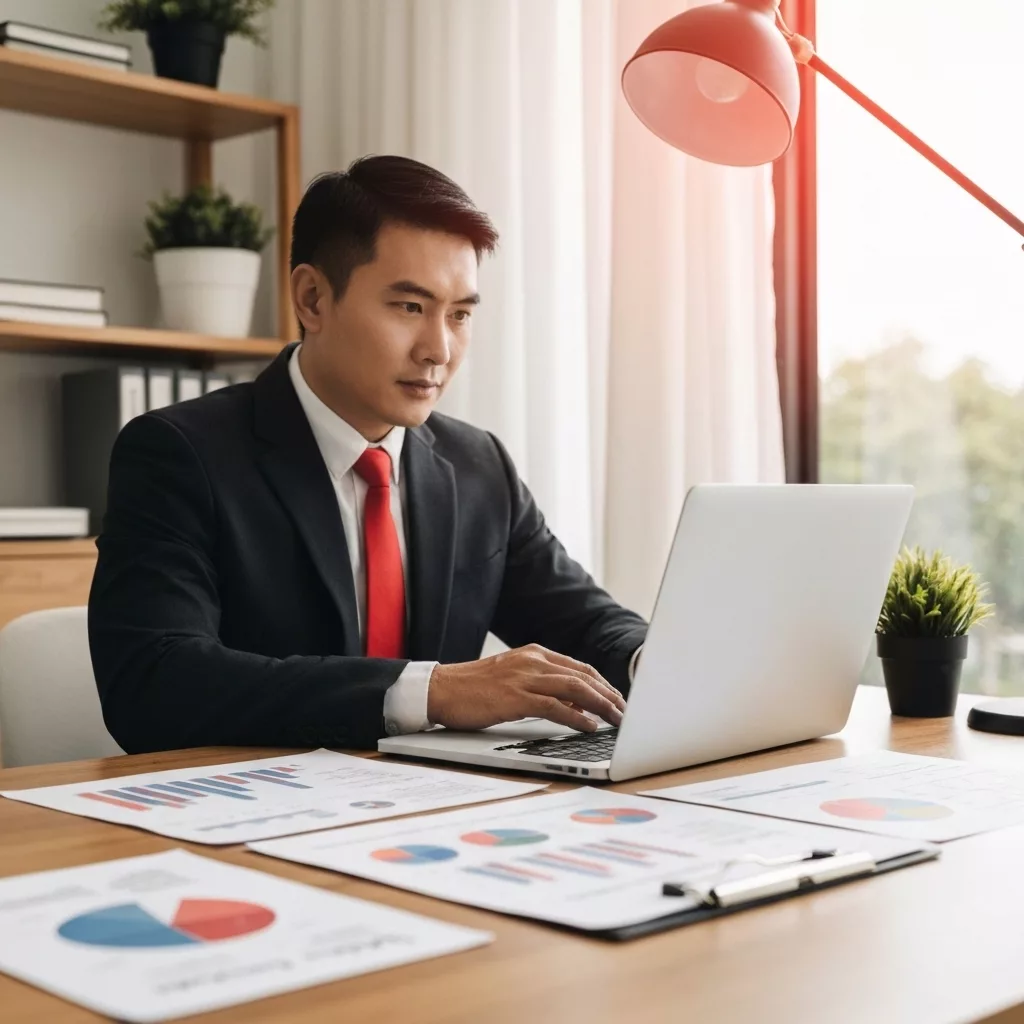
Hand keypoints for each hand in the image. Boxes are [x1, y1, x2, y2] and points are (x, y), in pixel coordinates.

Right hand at [426, 644, 624, 732]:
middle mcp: (533, 661)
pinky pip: (554, 706)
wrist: (441, 689)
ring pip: (575, 688)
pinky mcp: (515, 697)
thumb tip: (574, 705)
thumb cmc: (474, 689)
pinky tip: (589, 726)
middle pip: (584, 676)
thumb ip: (542, 687)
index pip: (579, 667)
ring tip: (617, 721)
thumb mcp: (513, 680)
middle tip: (626, 713)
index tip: (618, 700)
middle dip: (609, 695)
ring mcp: (524, 677)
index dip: (603, 684)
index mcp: (534, 655)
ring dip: (601, 705)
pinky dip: (576, 717)